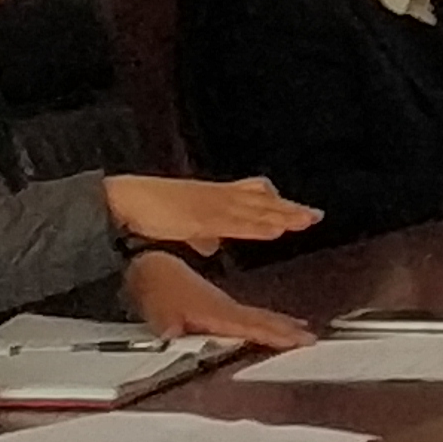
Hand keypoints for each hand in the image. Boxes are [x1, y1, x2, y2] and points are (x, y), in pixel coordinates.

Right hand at [105, 174, 320, 254]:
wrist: (127, 199)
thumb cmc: (150, 209)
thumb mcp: (182, 223)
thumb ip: (200, 233)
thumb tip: (211, 244)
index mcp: (214, 197)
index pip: (252, 197)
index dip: (277, 204)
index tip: (300, 209)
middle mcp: (218, 197)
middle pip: (261, 202)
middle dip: (289, 209)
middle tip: (315, 215)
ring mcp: (212, 205)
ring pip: (254, 211)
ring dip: (282, 216)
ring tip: (307, 220)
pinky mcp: (202, 217)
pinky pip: (235, 223)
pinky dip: (257, 227)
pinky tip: (276, 230)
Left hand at [123, 252, 315, 348]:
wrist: (151, 262)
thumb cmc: (155, 289)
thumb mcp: (157, 310)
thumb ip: (167, 324)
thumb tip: (171, 334)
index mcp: (213, 311)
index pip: (249, 324)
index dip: (273, 332)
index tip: (295, 337)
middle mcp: (224, 306)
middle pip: (262, 318)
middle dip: (287, 329)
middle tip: (310, 337)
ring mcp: (225, 303)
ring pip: (260, 314)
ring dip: (283, 323)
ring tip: (303, 329)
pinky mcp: (221, 302)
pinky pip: (252, 311)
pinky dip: (270, 317)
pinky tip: (279, 320)